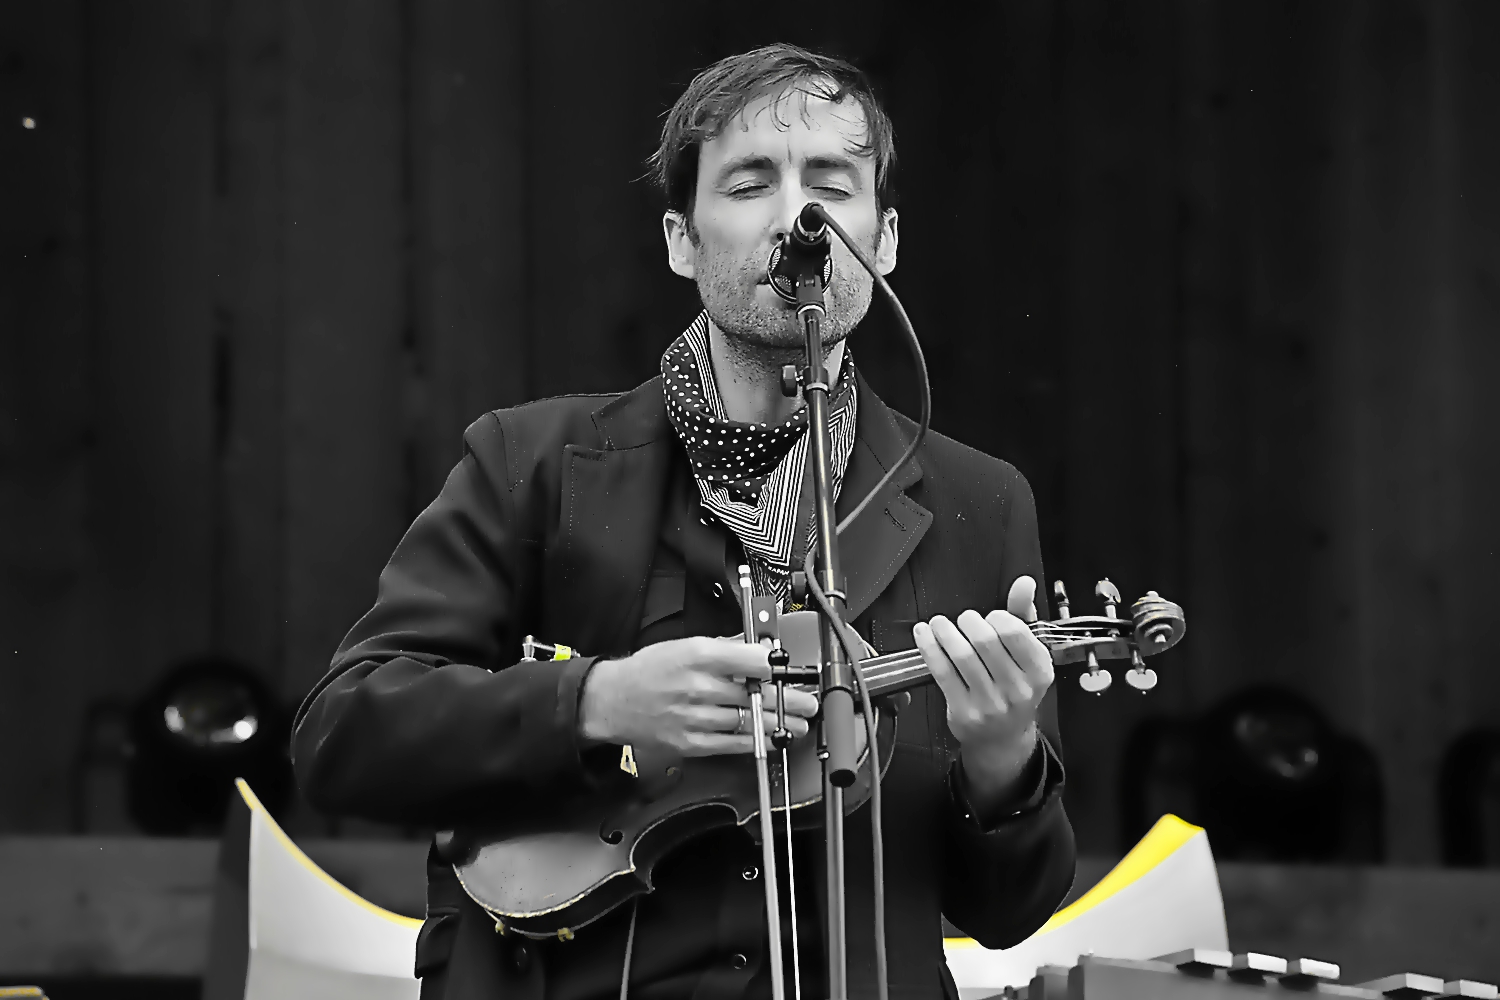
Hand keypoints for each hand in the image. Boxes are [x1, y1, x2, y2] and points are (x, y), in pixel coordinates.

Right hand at [578, 636, 819, 755]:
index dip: (776, 667)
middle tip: (808, 702)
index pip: (749, 661)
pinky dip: (755, 743)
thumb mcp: (685, 645)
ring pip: (746, 721)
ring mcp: (694, 717)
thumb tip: (759, 651)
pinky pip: (730, 744)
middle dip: (787, 700)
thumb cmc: (649, 670)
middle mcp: (697, 687)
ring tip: (799, 723)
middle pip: (753, 695)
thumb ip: (724, 648)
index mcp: (697, 656)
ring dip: (778, 724)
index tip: (792, 670)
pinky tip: (771, 739)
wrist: (613, 700)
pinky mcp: (689, 742)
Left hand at [912, 576, 1054, 803]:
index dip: (998, 617)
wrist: (1002, 738)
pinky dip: (929, 648)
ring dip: (945, 631)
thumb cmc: (1014, 687)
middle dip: (969, 622)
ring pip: (961, 655)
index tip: (990, 617)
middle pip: (986, 641)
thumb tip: (1024, 582)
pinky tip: (924, 634)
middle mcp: (1018, 690)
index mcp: (1040, 672)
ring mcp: (990, 703)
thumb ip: (1024, 615)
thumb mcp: (1028, 654)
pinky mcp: (963, 711)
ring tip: (939, 623)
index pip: (1016, 633)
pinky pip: (942, 671)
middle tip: (964, 619)